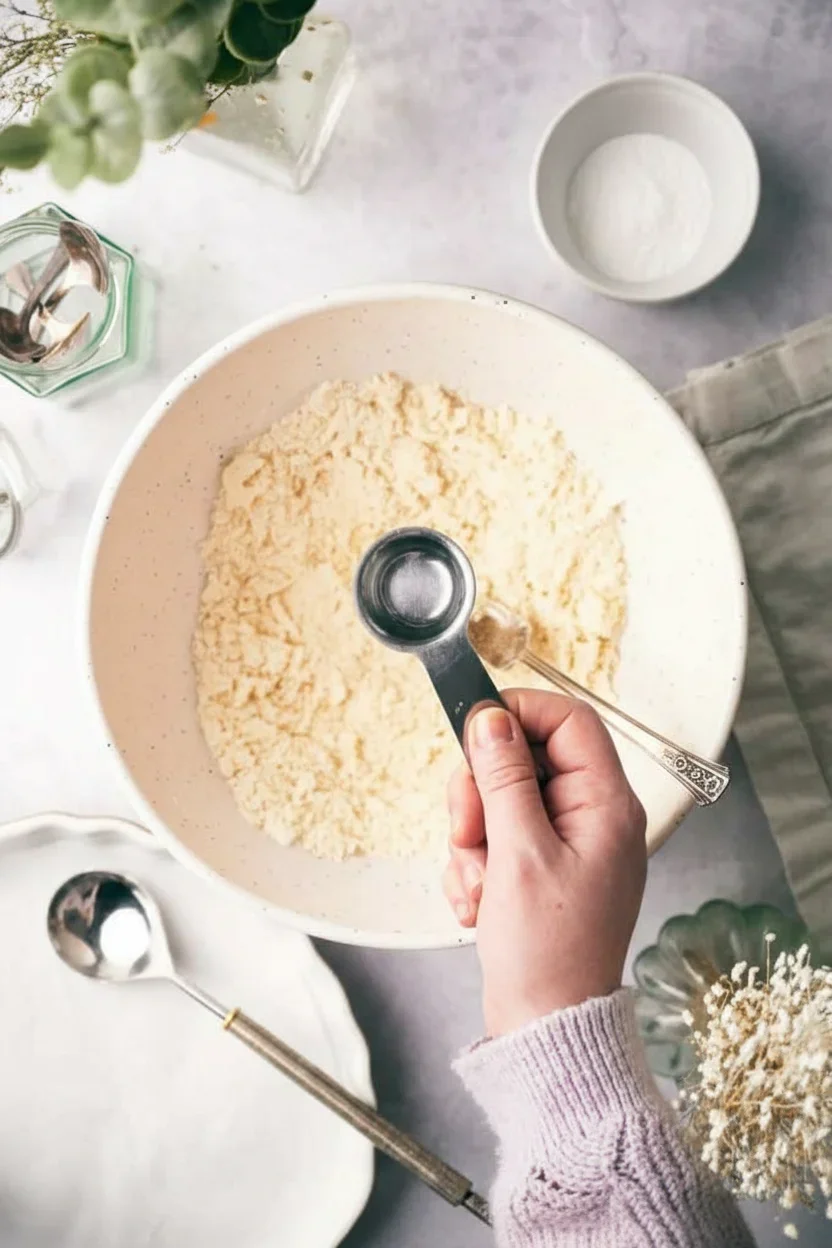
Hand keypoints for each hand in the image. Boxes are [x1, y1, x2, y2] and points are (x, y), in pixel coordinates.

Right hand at [443, 691, 646, 1036]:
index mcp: (606, 806)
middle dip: (481, 794)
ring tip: (477, 886)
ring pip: (500, 800)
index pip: (568, 720)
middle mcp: (591, 818)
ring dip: (472, 838)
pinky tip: (478, 904)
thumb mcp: (517, 853)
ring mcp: (564, 845)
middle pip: (524, 759)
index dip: (519, 713)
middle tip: (466, 831)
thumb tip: (491, 718)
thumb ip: (504, 778)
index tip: (473, 729)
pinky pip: (493, 838)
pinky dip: (475, 865)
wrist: (545, 1028)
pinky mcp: (538, 869)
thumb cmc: (547, 952)